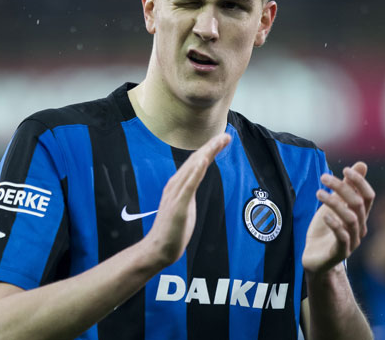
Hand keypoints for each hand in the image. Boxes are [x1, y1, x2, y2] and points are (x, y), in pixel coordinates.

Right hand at [142, 133, 230, 267]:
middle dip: (211, 147)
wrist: (158, 249)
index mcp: (178, 185)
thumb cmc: (172, 230)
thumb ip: (188, 193)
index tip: (223, 140)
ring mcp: (176, 195)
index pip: (196, 163)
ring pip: (193, 169)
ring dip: (206, 153)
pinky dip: (195, 172)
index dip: (209, 150)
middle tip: (226, 135)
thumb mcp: (184, 206)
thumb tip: (195, 184)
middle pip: (195, 161)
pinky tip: (203, 161)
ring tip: (218, 142)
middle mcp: (176, 186)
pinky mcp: (178, 206)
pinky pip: (188, 186)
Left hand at [302, 162, 374, 273]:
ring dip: (334, 203)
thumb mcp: (334, 205)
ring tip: (318, 193)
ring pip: (351, 219)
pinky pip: (342, 238)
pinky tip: (324, 215)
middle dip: (342, 188)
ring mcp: (352, 242)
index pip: (368, 196)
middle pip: (358, 204)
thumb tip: (361, 164)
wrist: (314, 259)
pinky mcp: (340, 253)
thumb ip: (347, 187)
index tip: (345, 169)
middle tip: (323, 177)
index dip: (360, 182)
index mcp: (360, 216)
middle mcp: (360, 228)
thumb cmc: (325, 230)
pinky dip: (335, 224)